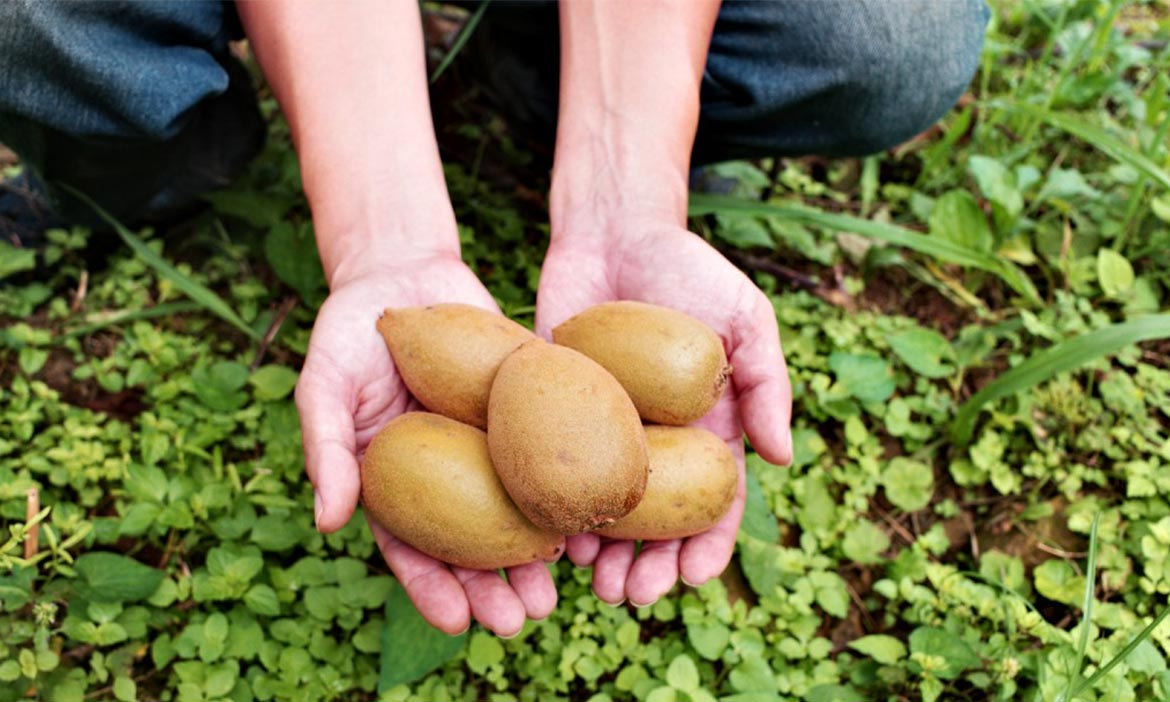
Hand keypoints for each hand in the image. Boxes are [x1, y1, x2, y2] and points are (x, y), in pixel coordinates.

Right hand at [297, 252, 561, 635]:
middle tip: (523, 618)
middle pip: (472, 543)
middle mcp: (445, 472)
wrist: (403, 268)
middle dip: (496, 586)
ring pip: (517, 510)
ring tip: (561, 587)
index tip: (456, 624)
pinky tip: (593, 516)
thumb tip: (328, 522)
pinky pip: (550, 454)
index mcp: (393, 481)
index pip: (411, 548)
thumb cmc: (348, 328)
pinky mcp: (526, 410)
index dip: (432, 589)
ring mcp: (488, 445)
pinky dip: (568, 488)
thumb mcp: (325, 382)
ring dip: (538, 552)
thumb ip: (326, 448)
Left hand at [535, 213, 792, 605]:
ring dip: (600, 556)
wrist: (612, 232)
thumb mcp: (745, 318)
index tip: (695, 579)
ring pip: (603, 511)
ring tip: (592, 585)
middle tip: (632, 596)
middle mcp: (655, 443)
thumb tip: (782, 457)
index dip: (708, 548)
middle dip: (649, 568)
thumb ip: (767, 384)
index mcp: (706, 431)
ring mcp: (602, 433)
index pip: (713, 505)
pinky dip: (553, 510)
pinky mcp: (553, 415)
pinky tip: (548, 538)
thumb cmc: (688, 270)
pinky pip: (553, 472)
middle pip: (654, 524)